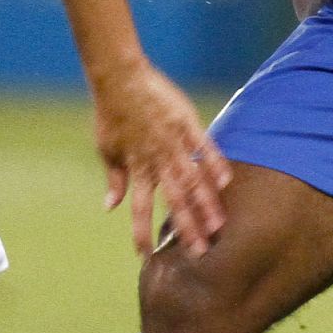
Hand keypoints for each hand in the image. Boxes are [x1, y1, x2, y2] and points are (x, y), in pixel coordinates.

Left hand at [93, 57, 230, 257]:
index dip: (141, 232)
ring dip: (205, 203)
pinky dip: (214, 163)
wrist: (120, 78)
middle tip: (200, 251)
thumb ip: (114, 179)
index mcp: (136, 167)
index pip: (139, 208)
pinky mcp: (186, 122)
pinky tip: (226, 182)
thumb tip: (111, 207)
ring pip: (193, 178)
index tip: (145, 255)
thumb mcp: (106, 149)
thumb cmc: (111, 115)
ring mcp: (173, 141)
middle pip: (174, 200)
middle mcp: (157, 159)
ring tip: (218, 226)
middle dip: (187, 227)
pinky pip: (204, 146)